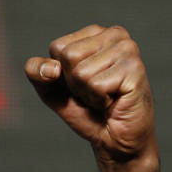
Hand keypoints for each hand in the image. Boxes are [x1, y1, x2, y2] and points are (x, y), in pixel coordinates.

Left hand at [24, 25, 153, 160]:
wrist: (113, 138)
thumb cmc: (85, 109)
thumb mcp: (50, 88)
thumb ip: (37, 72)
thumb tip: (51, 69)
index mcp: (94, 32)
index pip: (57, 47)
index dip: (60, 73)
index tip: (80, 82)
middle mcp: (114, 34)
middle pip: (69, 56)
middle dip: (74, 82)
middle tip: (93, 91)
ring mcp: (127, 49)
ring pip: (81, 71)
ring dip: (88, 92)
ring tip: (104, 95)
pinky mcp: (135, 68)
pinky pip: (96, 85)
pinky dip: (99, 100)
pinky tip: (114, 100)